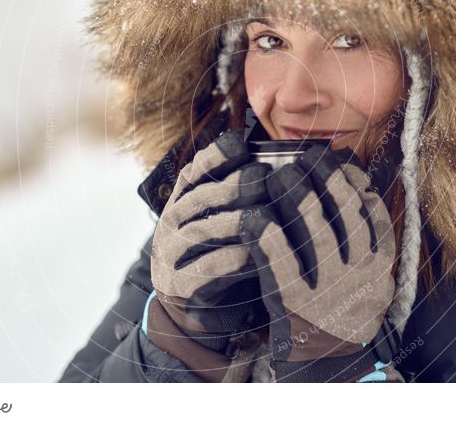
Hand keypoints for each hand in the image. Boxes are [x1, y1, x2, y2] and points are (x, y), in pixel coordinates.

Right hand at [147, 130, 270, 380]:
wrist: (202, 309)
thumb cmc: (227, 254)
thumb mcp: (229, 219)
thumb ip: (244, 195)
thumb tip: (285, 165)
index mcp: (184, 200)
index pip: (195, 170)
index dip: (216, 155)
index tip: (243, 144)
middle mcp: (172, 222)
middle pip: (200, 197)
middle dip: (233, 185)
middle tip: (265, 178)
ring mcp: (170, 254)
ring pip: (199, 231)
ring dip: (233, 221)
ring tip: (263, 215)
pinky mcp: (178, 285)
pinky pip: (204, 269)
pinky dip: (231, 261)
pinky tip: (255, 255)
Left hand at [240, 145, 397, 381]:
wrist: (331, 362)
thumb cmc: (343, 304)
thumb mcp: (367, 272)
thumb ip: (365, 232)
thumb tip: (356, 180)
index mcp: (379, 264)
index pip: (371, 212)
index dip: (351, 181)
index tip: (333, 160)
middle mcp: (361, 276)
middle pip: (345, 217)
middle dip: (323, 180)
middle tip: (303, 159)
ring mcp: (331, 292)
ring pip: (318, 237)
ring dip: (298, 201)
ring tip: (280, 175)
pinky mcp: (298, 308)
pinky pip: (283, 269)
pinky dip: (269, 242)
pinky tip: (255, 219)